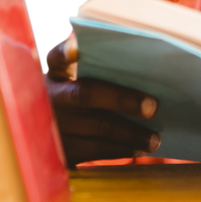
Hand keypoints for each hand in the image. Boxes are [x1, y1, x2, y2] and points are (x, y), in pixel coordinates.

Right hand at [45, 33, 160, 164]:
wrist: (47, 127)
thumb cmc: (72, 92)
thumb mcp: (71, 77)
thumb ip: (96, 67)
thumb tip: (143, 68)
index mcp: (50, 70)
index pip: (54, 56)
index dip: (63, 52)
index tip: (76, 49)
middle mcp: (46, 95)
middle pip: (85, 94)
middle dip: (122, 100)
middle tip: (153, 107)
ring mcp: (49, 125)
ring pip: (95, 128)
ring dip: (129, 135)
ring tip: (154, 139)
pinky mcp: (56, 151)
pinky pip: (92, 152)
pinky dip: (119, 151)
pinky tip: (138, 150)